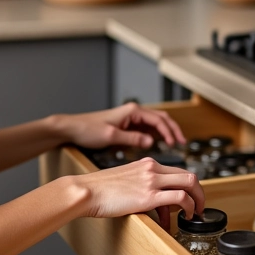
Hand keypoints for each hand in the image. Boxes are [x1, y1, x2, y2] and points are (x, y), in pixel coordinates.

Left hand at [57, 102, 185, 150]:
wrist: (71, 128)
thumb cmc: (88, 130)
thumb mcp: (111, 137)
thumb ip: (132, 139)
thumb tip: (151, 143)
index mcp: (132, 111)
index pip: (158, 119)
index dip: (169, 131)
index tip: (176, 143)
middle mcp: (133, 112)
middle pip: (160, 118)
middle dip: (173, 129)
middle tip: (182, 142)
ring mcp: (130, 118)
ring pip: (155, 123)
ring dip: (166, 131)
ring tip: (175, 143)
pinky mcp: (126, 125)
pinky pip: (146, 128)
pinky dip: (156, 134)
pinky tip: (160, 144)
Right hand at [71, 157, 203, 230]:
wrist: (86, 190)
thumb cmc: (100, 189)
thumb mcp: (126, 181)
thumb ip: (143, 186)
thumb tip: (155, 203)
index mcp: (147, 163)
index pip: (177, 171)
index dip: (188, 186)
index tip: (189, 198)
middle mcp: (152, 168)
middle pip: (189, 175)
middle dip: (199, 192)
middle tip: (199, 206)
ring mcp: (152, 180)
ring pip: (190, 183)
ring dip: (198, 200)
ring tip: (195, 214)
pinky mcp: (148, 196)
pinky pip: (180, 198)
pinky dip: (189, 207)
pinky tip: (185, 216)